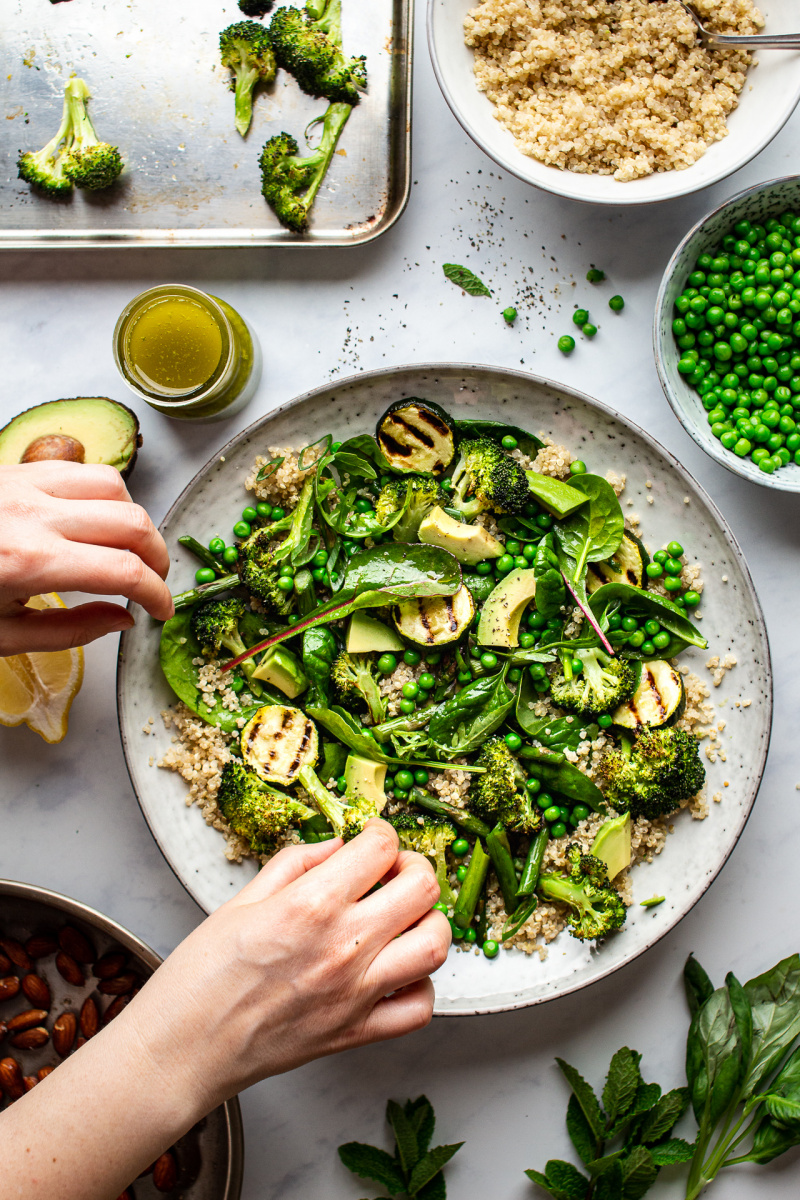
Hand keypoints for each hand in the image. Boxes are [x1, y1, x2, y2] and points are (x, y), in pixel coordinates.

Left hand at [0, 461, 172, 654]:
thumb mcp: (0, 637)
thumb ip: (70, 632)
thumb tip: (121, 618)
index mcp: (29, 563)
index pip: (124, 570)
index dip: (158, 593)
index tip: (163, 611)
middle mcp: (31, 514)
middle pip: (132, 521)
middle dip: (157, 555)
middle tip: (154, 583)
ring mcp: (22, 484)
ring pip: (113, 483)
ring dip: (133, 518)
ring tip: (129, 549)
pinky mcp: (12, 471)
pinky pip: (78, 470)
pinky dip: (102, 494)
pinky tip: (93, 521)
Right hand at [0, 822, 449, 1199]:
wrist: (182, 1051)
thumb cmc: (199, 977)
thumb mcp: (240, 900)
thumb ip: (295, 863)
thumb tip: (337, 845)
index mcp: (310, 905)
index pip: (380, 848)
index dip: (380, 834)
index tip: (370, 840)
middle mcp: (343, 946)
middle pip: (422, 889)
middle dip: (414, 867)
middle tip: (393, 871)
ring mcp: (356, 993)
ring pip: (435, 945)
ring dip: (428, 921)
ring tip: (403, 917)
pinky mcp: (357, 1033)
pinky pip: (419, 1007)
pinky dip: (419, 985)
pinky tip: (396, 971)